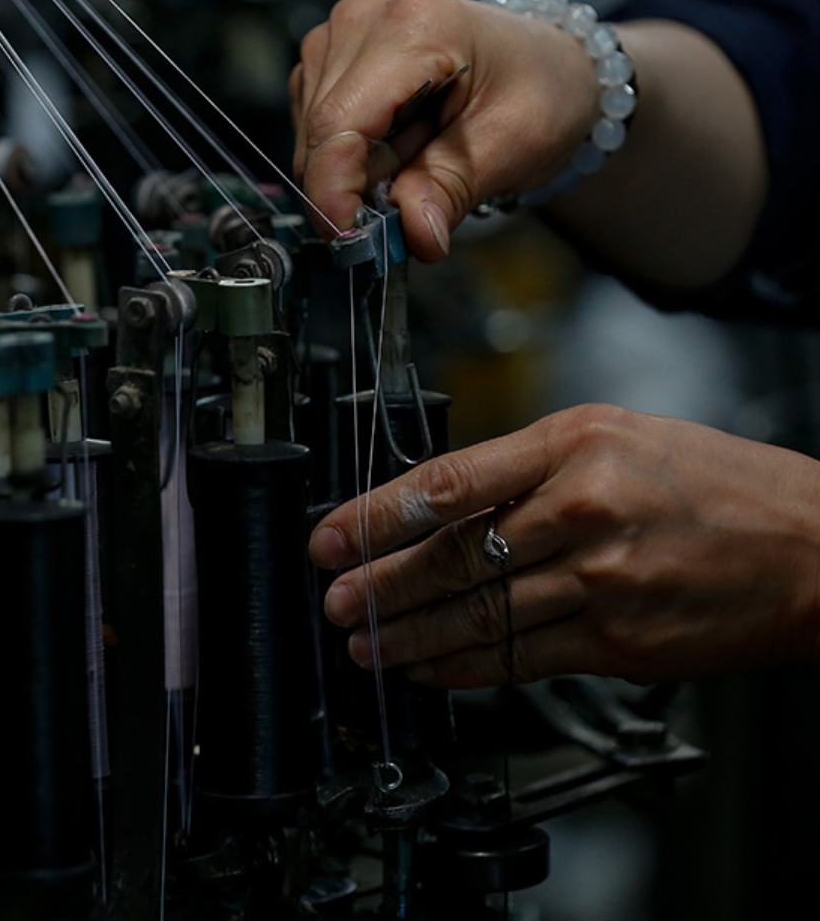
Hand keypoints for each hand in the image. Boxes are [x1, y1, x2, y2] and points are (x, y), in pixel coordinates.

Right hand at [290, 0, 600, 260]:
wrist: (550, 64)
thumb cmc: (542, 91)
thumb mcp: (515, 146)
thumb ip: (453, 189)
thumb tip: (413, 235)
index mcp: (417, 26)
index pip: (340, 120)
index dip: (333, 189)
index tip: (349, 239)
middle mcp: (365, 19)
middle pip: (321, 130)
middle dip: (354, 186)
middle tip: (419, 198)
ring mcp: (342, 34)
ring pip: (314, 134)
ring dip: (357, 170)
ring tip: (422, 155)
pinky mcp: (332, 56)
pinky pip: (318, 128)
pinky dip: (353, 155)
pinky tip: (399, 143)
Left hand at [308, 405, 819, 686]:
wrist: (812, 547)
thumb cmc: (717, 483)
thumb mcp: (616, 435)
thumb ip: (529, 465)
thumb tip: (448, 502)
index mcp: (574, 445)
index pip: (449, 483)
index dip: (376, 515)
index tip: (332, 536)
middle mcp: (581, 510)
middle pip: (453, 555)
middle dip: (380, 583)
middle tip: (335, 599)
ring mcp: (600, 582)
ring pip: (479, 615)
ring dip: (410, 635)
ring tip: (365, 643)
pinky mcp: (618, 643)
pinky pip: (522, 659)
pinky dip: (466, 667)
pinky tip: (430, 668)